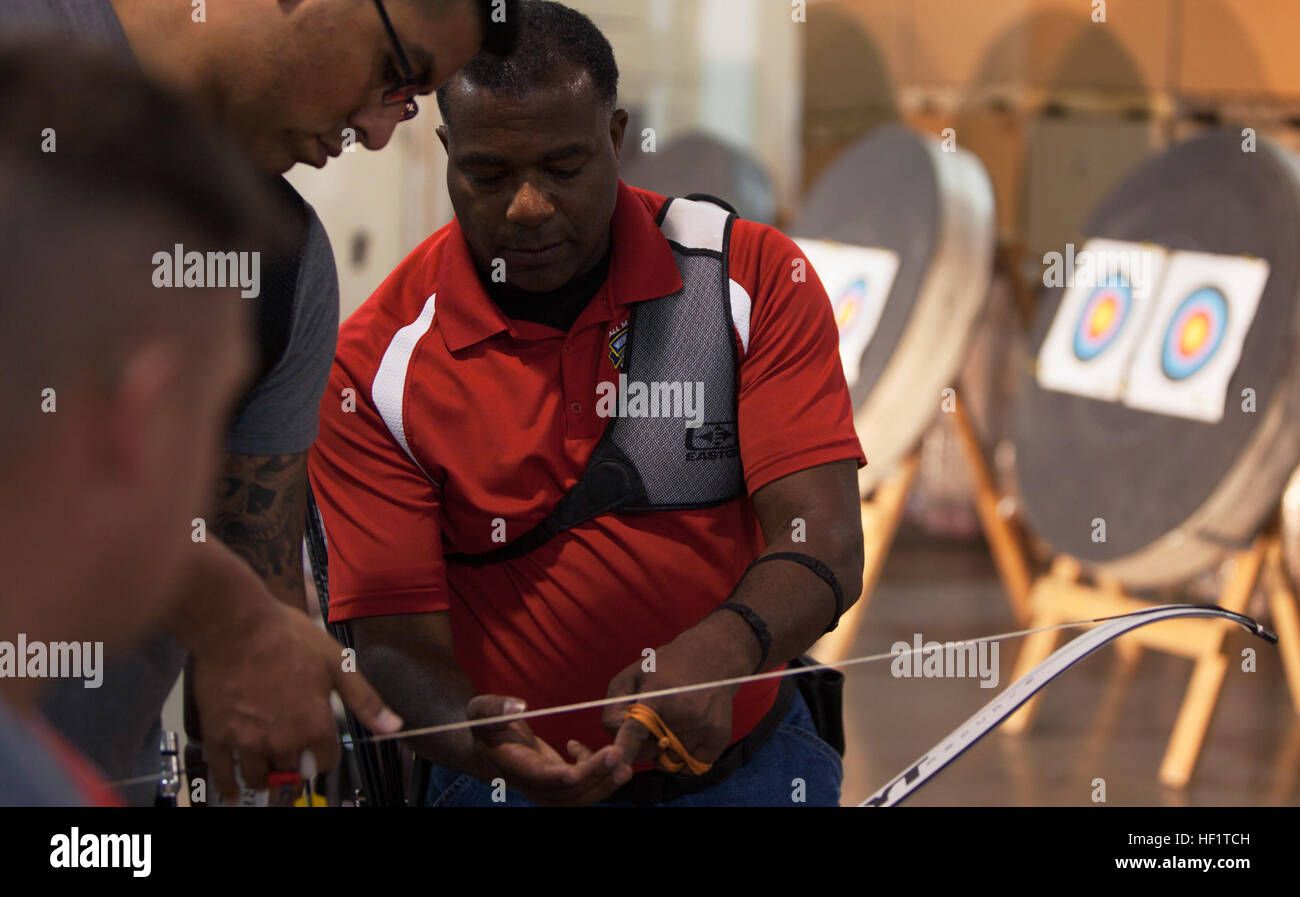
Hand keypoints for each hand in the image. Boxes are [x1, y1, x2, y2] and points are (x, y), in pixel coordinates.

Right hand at [189, 599, 401, 800]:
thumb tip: (394, 727)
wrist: (236, 626)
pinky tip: (233, 792)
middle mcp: (282, 741)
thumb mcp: (337, 663)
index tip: (320, 748)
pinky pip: (221, 773)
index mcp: (314, 725)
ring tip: (268, 774)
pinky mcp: (218, 736)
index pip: (326, 762)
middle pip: (293, 771)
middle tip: (292, 757)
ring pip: (259, 777)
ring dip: (267, 777)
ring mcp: (248, 741)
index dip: (325, 755)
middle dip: (296, 765)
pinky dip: (228, 787)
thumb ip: (365, 700)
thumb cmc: (288, 637)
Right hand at [467, 695, 631, 805]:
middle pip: (570, 793)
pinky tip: (581, 747)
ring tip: (625, 766)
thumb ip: (496, 707)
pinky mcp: (556, 785)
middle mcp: (533, 786)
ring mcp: (546, 789)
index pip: (547, 778)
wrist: (484, 745)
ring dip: (604, 783)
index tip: (596, 761)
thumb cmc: (483, 724)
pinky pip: (581, 788)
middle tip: (620, 757)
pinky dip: (593, 771)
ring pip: (579, 797)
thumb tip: (520, 705)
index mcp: (516, 768)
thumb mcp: (480, 710)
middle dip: (597, 777)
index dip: (572, 773)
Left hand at [602, 620, 751, 768]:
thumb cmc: (663, 669)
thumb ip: (614, 709)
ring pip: (669, 762)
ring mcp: (703, 728)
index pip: (637, 728)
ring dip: (664, 750)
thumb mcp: (630, 677)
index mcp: (658, 695)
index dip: (625, 748)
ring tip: (674, 720)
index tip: (617, 764)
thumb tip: (618, 739)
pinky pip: (691, 766)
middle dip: (641, 743)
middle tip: (653, 718)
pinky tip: (688, 731)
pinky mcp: (719, 738)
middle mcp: (683, 714)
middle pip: (647, 753)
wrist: (711, 657)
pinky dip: (685, 756)